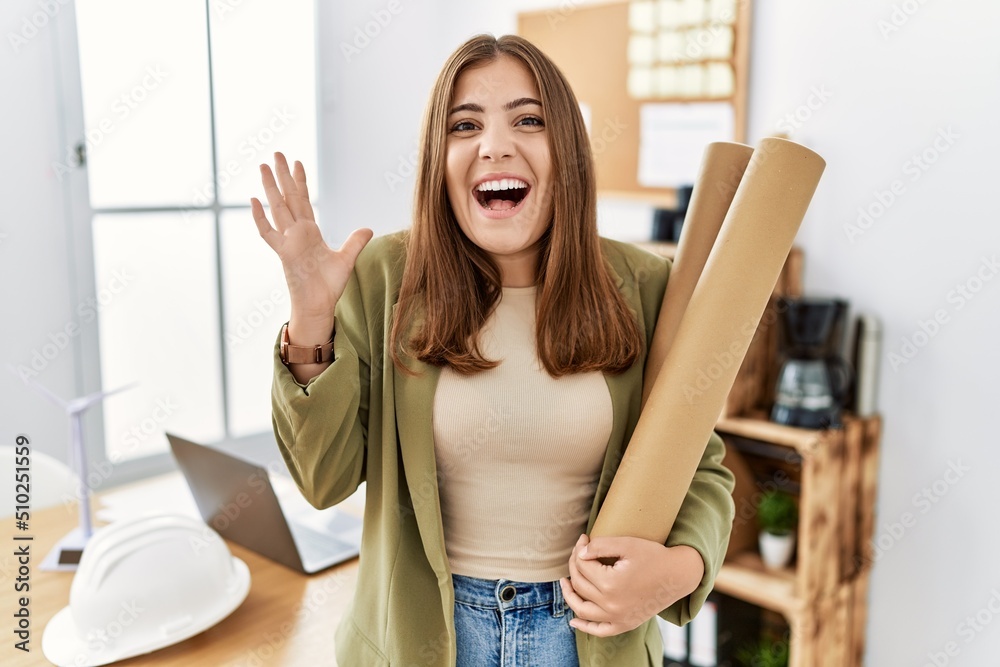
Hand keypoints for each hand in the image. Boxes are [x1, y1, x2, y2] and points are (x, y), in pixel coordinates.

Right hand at [252, 152, 372, 319]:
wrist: (319, 306)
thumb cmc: (329, 286)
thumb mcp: (346, 259)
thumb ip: (355, 242)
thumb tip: (368, 228)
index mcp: (310, 232)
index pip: (304, 201)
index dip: (300, 181)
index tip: (296, 162)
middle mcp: (296, 233)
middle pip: (288, 198)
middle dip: (282, 175)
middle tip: (275, 153)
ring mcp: (288, 242)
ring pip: (277, 208)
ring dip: (270, 188)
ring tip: (262, 166)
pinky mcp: (283, 254)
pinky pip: (268, 233)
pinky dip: (260, 218)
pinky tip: (253, 200)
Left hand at [559, 534, 703, 636]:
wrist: (677, 576)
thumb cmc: (653, 556)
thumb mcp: (627, 544)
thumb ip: (600, 546)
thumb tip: (579, 553)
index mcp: (610, 584)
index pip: (582, 566)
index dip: (579, 549)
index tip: (583, 538)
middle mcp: (611, 605)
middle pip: (580, 585)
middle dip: (574, 565)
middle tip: (578, 552)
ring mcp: (617, 618)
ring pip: (582, 609)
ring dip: (570, 595)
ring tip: (565, 582)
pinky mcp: (625, 625)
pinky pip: (599, 631)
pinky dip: (584, 627)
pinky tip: (573, 620)